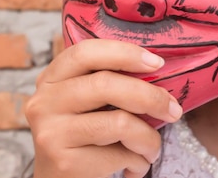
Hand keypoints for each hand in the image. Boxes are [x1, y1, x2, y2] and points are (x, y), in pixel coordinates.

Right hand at [25, 39, 182, 177]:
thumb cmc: (85, 137)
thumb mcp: (87, 103)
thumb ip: (108, 82)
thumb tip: (159, 69)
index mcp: (52, 79)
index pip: (85, 52)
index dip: (124, 53)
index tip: (157, 63)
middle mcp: (44, 102)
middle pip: (106, 85)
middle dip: (151, 96)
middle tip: (174, 110)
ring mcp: (51, 133)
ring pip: (119, 122)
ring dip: (150, 137)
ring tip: (153, 148)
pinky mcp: (64, 162)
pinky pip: (120, 153)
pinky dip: (140, 161)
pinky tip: (136, 166)